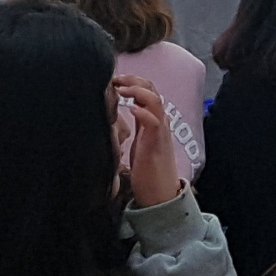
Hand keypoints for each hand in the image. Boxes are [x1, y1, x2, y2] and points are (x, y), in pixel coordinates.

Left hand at [114, 74, 185, 207]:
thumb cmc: (148, 171)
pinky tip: (131, 108)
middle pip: (152, 89)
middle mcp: (159, 122)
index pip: (147, 90)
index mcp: (153, 120)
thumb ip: (135, 126)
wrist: (160, 195)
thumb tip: (116, 115)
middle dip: (134, 80)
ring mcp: (160, 132)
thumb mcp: (139, 142)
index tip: (114, 79)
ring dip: (138, 91)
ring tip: (121, 89)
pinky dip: (143, 112)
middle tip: (116, 79)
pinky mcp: (157, 145)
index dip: (132, 80)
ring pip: (155, 101)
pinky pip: (154, 122)